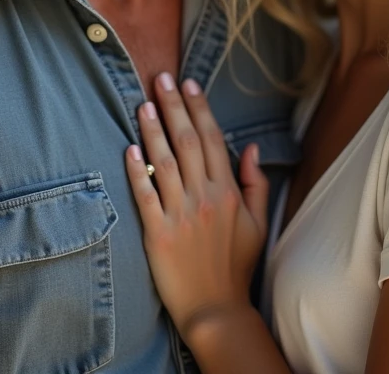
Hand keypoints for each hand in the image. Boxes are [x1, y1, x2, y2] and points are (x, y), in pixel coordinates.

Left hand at [125, 74, 268, 344]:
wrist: (216, 309)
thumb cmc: (236, 265)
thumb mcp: (259, 223)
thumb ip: (255, 183)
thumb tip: (251, 147)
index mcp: (228, 192)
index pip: (212, 139)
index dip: (199, 109)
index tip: (190, 84)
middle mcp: (204, 198)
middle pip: (187, 142)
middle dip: (174, 106)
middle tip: (161, 78)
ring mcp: (179, 215)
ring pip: (164, 162)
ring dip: (153, 130)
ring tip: (143, 103)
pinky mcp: (157, 234)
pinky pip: (145, 196)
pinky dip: (137, 171)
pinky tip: (129, 149)